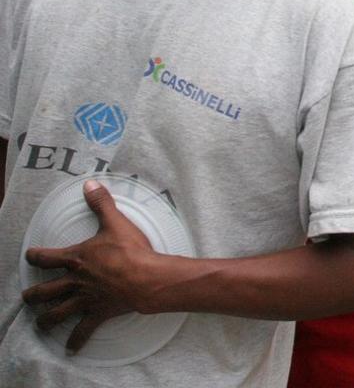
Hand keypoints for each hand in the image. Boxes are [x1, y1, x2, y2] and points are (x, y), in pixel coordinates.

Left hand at [22, 180, 156, 351]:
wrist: (146, 278)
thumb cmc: (130, 251)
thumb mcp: (115, 222)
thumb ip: (101, 203)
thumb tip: (90, 183)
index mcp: (76, 259)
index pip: (46, 257)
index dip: (35, 256)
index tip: (31, 255)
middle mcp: (75, 281)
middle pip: (45, 291)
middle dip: (34, 295)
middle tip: (28, 297)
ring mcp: (84, 299)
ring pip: (56, 313)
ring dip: (46, 319)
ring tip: (40, 323)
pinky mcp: (97, 312)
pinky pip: (83, 330)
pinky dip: (76, 340)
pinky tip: (70, 349)